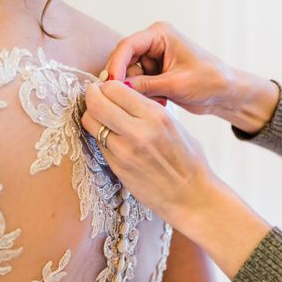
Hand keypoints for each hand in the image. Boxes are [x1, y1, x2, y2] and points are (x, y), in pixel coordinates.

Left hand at [81, 80, 270, 277]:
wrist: (191, 196)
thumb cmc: (188, 160)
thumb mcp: (173, 124)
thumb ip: (146, 108)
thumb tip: (123, 93)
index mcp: (155, 115)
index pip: (115, 88)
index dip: (107, 86)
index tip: (108, 88)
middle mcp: (137, 131)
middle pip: (96, 102)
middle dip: (92, 95)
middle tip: (95, 96)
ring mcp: (124, 151)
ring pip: (90, 122)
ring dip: (92, 115)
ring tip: (101, 116)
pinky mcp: (116, 167)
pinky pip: (97, 142)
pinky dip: (99, 134)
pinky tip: (109, 135)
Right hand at [106, 21, 280, 133]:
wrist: (227, 94)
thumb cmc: (210, 82)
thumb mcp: (176, 85)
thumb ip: (144, 86)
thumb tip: (117, 89)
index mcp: (161, 34)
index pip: (127, 46)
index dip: (116, 65)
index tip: (111, 85)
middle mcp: (154, 42)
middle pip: (124, 60)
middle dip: (126, 81)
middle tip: (130, 99)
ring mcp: (154, 57)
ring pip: (129, 74)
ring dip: (138, 90)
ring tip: (159, 100)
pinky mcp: (155, 71)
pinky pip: (138, 83)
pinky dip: (145, 94)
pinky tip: (162, 102)